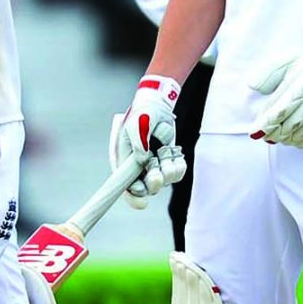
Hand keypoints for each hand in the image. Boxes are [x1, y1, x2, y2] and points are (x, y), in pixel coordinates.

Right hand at [109, 75, 186, 208]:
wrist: (157, 108)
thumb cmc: (142, 115)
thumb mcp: (137, 123)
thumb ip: (138, 140)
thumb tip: (143, 159)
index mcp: (124, 164)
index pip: (126, 189)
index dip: (133, 195)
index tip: (139, 189)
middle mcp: (140, 170)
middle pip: (148, 189)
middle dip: (154, 181)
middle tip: (155, 166)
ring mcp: (155, 168)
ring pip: (165, 181)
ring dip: (167, 168)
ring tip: (164, 150)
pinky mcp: (169, 164)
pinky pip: (177, 173)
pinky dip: (178, 165)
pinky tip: (174, 153)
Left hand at [249, 34, 302, 147]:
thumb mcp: (286, 60)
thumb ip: (268, 72)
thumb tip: (252, 85)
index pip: (287, 104)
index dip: (272, 120)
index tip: (259, 129)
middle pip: (299, 118)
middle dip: (280, 132)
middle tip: (267, 138)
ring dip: (294, 136)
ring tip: (280, 140)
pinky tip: (299, 141)